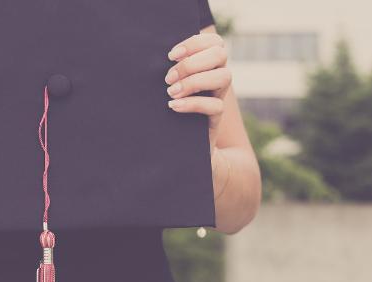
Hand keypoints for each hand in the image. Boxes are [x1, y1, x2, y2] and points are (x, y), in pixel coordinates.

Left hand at [164, 33, 234, 198]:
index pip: (214, 42)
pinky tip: (174, 106)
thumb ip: (167, 71)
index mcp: (207, 64)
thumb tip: (147, 54)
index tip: (170, 55)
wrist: (176, 150)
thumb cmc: (164, 112)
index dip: (195, 43)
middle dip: (192, 63)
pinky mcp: (215, 119)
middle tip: (168, 78)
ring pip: (224, 77)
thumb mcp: (166, 87)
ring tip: (171, 92)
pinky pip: (215, 106)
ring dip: (195, 81)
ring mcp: (218, 97)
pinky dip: (193, 103)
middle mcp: (216, 78)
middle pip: (221, 55)